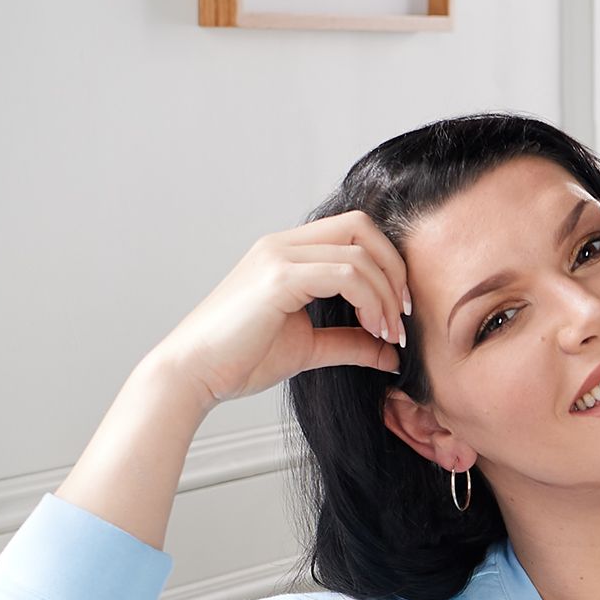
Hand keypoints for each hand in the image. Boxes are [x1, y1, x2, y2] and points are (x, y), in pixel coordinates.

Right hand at [150, 209, 412, 411]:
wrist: (195, 372)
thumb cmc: (241, 359)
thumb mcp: (310, 348)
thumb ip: (351, 343)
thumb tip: (392, 353)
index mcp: (288, 253)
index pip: (354, 231)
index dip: (388, 266)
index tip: (399, 314)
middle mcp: (283, 244)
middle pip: (363, 226)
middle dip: (396, 270)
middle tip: (403, 318)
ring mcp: (279, 256)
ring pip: (360, 252)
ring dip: (387, 295)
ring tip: (389, 334)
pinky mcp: (279, 277)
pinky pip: (346, 274)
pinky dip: (372, 301)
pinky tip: (374, 331)